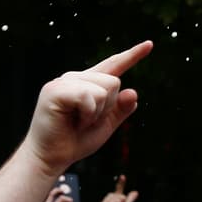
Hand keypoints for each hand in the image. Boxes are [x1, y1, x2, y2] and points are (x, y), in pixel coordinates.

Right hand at [22, 41, 152, 176]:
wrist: (51, 157)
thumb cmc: (75, 141)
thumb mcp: (106, 125)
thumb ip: (120, 109)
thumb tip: (133, 92)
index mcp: (88, 84)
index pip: (113, 66)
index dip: (132, 55)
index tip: (150, 44)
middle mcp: (76, 78)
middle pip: (114, 81)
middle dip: (107, 107)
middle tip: (85, 121)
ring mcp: (63, 82)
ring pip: (103, 89)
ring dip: (96, 113)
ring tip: (78, 121)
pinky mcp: (55, 90)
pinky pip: (88, 96)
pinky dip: (87, 114)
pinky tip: (73, 121)